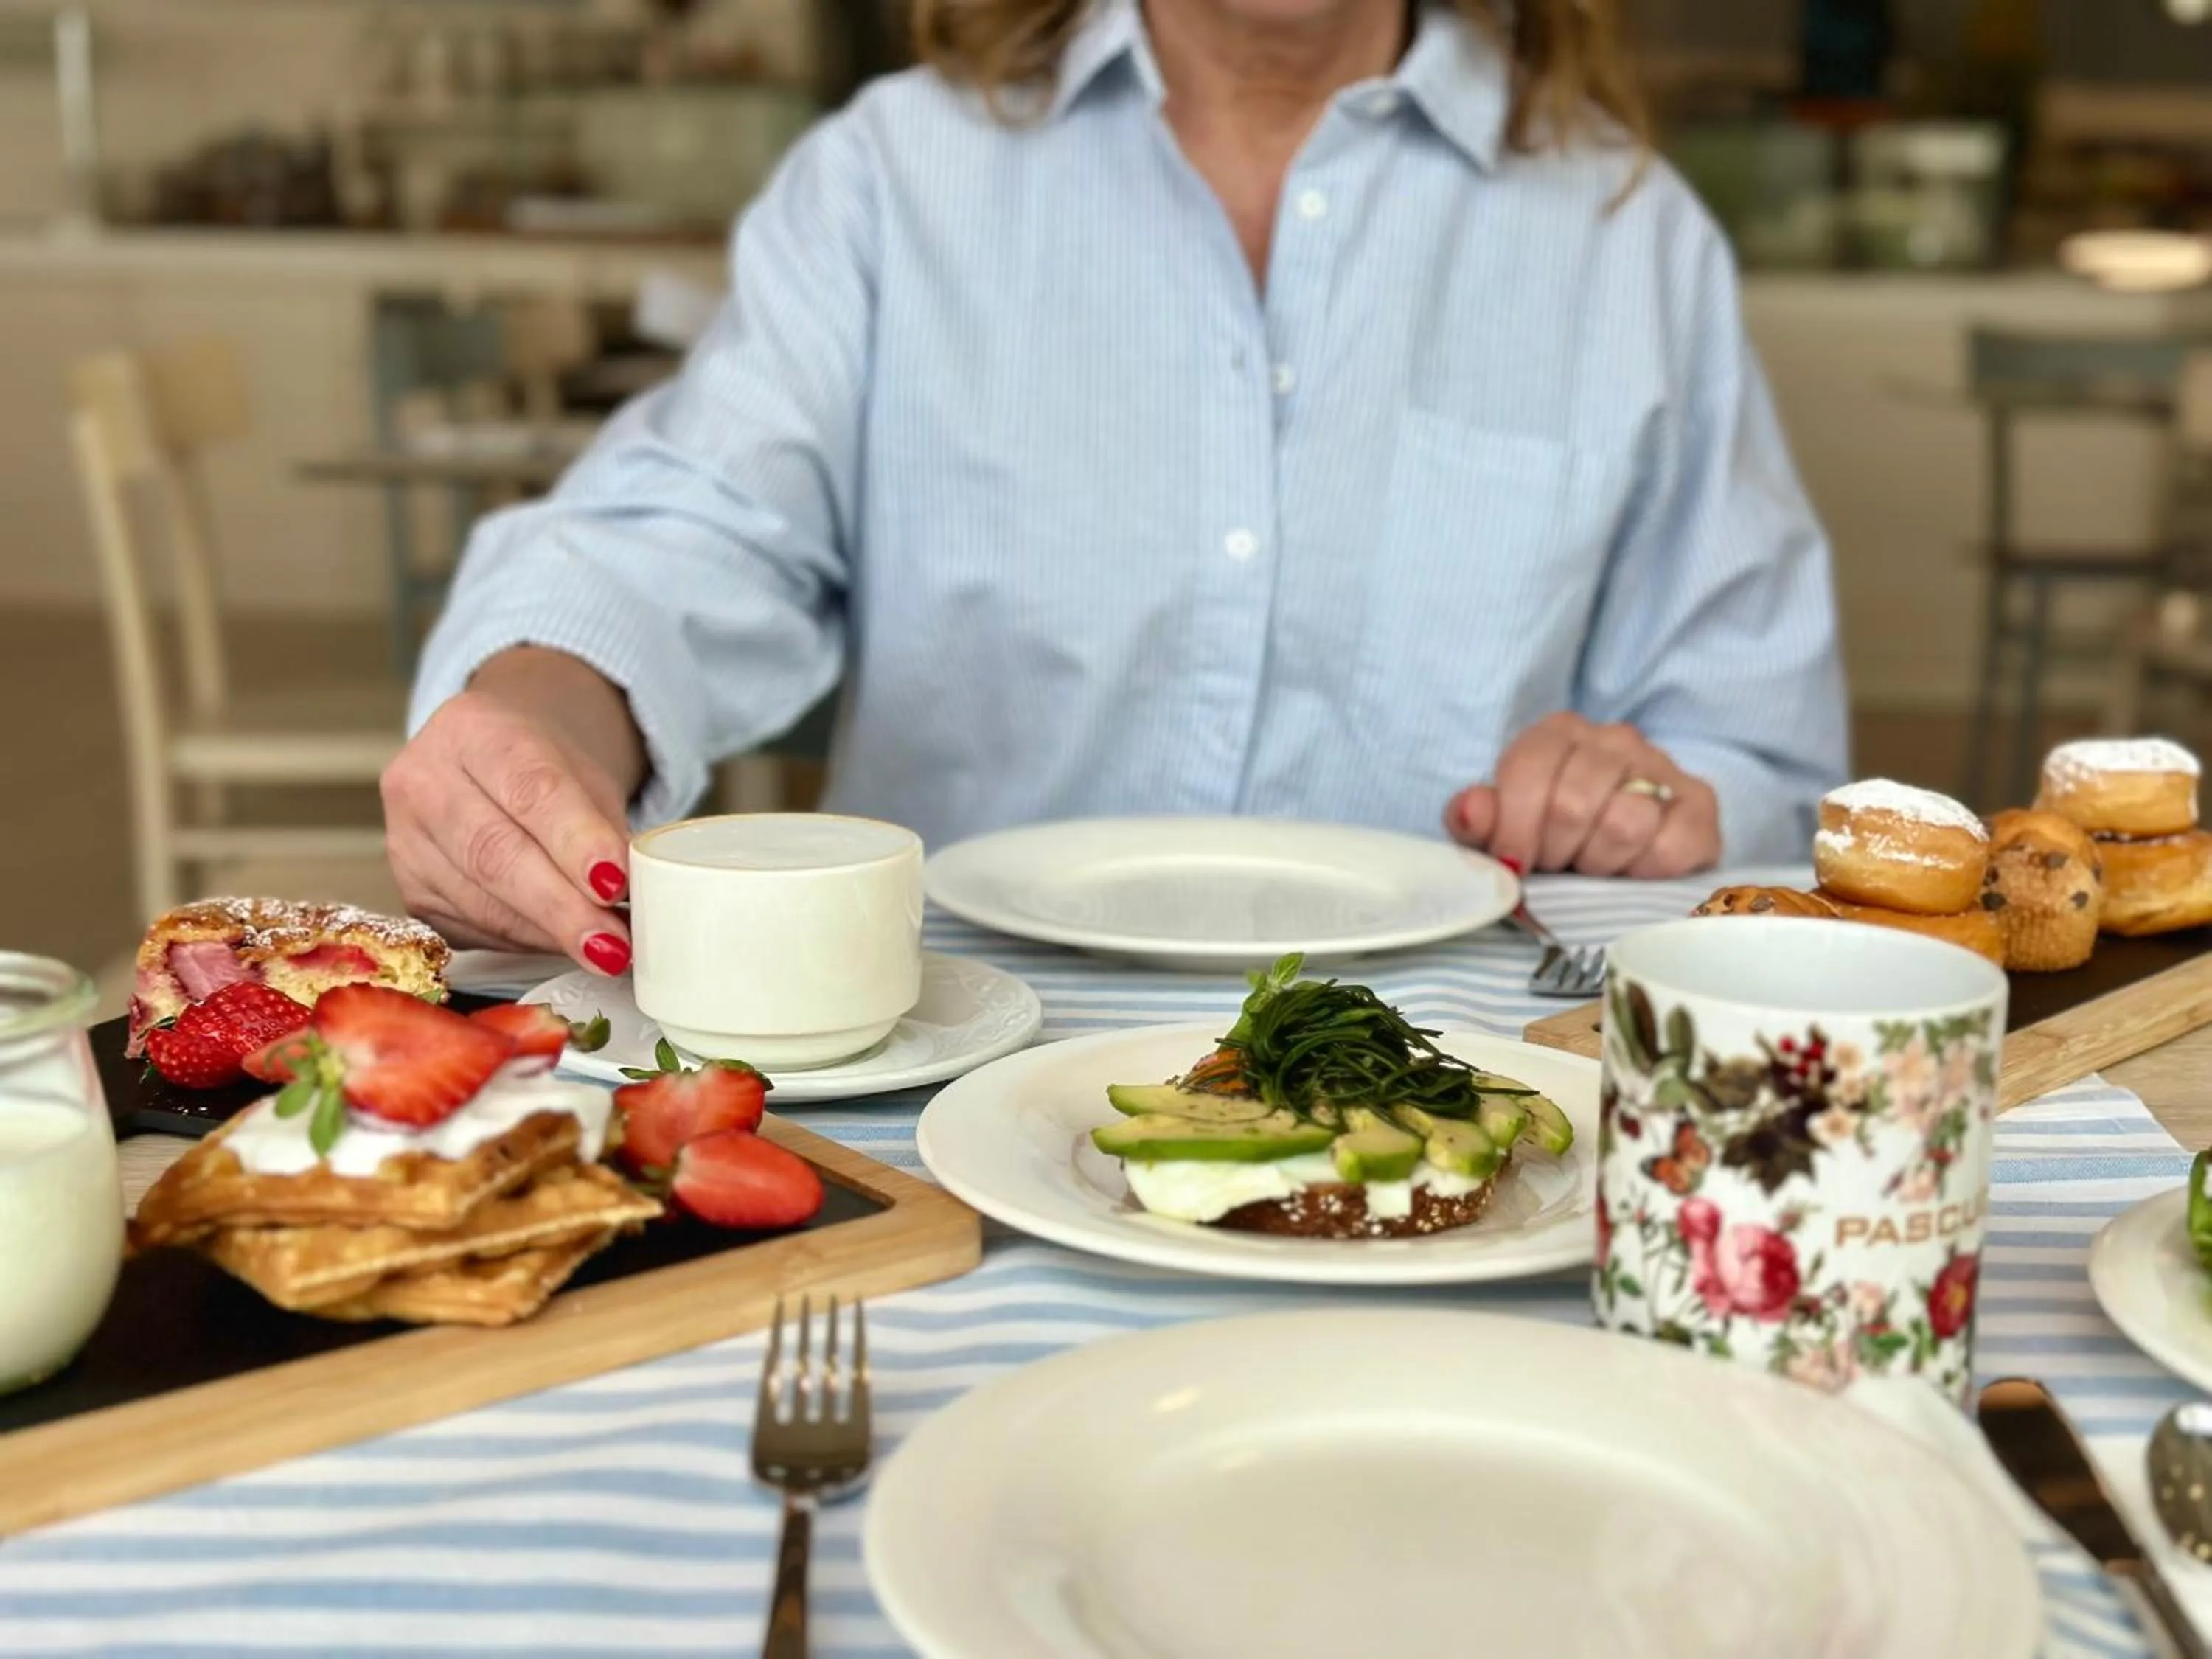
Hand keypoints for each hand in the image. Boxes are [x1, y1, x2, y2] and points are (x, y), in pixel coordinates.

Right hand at [382, 650, 642, 969]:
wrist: (493, 764)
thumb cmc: (543, 768)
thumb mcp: (586, 776)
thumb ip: (604, 829)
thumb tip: (631, 895)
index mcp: (472, 729)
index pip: (529, 789)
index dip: (575, 841)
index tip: (615, 882)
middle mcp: (422, 781)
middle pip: (494, 853)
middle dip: (561, 907)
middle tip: (612, 943)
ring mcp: (405, 841)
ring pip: (480, 902)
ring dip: (549, 934)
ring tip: (605, 949)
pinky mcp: (410, 893)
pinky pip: (472, 929)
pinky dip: (526, 941)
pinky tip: (560, 941)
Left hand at [1444, 713, 1719, 878]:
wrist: (1629, 853)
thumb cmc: (1554, 838)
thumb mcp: (1503, 830)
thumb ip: (1477, 820)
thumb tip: (1471, 810)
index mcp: (1558, 733)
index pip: (1527, 772)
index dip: (1513, 832)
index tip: (1513, 866)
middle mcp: (1614, 739)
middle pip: (1572, 805)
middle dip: (1554, 853)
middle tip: (1557, 868)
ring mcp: (1662, 768)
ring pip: (1624, 825)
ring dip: (1599, 865)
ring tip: (1593, 868)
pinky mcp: (1701, 805)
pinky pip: (1668, 848)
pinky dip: (1643, 873)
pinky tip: (1633, 873)